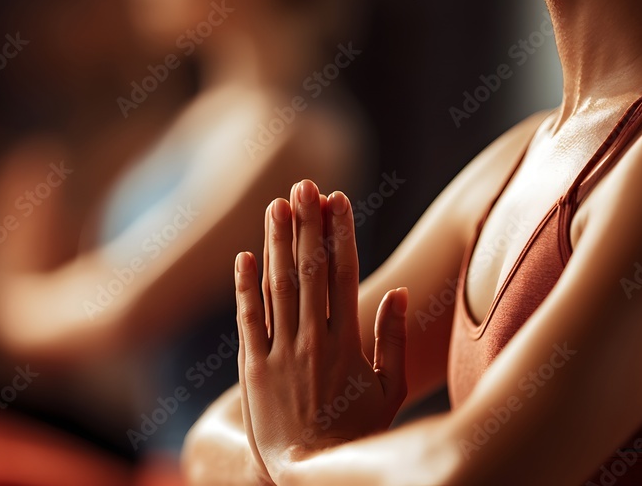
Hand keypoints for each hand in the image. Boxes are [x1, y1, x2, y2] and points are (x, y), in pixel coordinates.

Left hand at [235, 180, 408, 482]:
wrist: (310, 476)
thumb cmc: (357, 435)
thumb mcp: (389, 393)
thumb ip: (392, 342)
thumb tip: (395, 290)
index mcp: (347, 345)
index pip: (343, 275)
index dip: (339, 234)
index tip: (337, 199)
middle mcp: (312, 343)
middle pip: (309, 271)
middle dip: (306, 225)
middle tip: (302, 185)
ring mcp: (280, 355)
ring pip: (278, 287)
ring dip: (276, 243)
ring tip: (275, 205)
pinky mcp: (252, 370)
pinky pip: (248, 321)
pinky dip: (246, 287)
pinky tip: (246, 256)